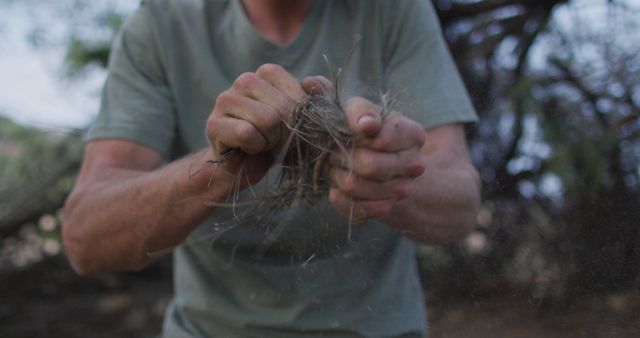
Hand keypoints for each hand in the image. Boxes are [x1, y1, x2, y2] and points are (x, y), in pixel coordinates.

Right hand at [206, 64, 322, 184]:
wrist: (247, 166)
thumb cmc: (276, 139)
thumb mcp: (302, 117)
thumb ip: (317, 96)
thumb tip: (312, 84)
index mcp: (267, 74)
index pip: (296, 89)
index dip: (300, 116)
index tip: (292, 127)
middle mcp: (244, 80)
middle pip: (283, 107)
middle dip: (286, 132)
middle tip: (276, 140)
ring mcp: (225, 99)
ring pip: (266, 119)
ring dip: (270, 140)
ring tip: (263, 143)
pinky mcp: (213, 123)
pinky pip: (246, 133)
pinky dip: (254, 147)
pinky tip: (249, 148)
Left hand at [328, 97, 426, 222]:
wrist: (373, 163)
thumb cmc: (361, 130)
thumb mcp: (355, 109)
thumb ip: (333, 95)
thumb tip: (312, 84)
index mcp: (413, 134)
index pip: (382, 136)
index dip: (356, 133)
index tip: (348, 130)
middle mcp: (414, 164)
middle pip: (369, 165)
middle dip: (342, 157)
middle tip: (333, 151)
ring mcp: (402, 190)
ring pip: (357, 187)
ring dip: (337, 176)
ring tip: (334, 167)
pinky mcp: (385, 209)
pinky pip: (356, 209)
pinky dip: (339, 198)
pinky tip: (335, 188)